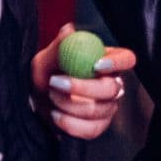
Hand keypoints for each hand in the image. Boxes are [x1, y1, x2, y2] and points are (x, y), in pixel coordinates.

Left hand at [32, 24, 136, 141]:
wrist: (34, 104)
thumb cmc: (44, 77)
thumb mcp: (45, 60)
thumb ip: (58, 47)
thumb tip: (69, 31)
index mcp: (106, 63)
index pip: (126, 59)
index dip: (117, 63)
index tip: (96, 65)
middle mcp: (112, 86)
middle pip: (113, 89)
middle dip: (83, 87)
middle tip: (56, 82)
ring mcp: (107, 108)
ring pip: (99, 110)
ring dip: (68, 104)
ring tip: (51, 96)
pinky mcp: (98, 127)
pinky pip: (91, 129)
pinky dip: (69, 123)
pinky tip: (55, 115)